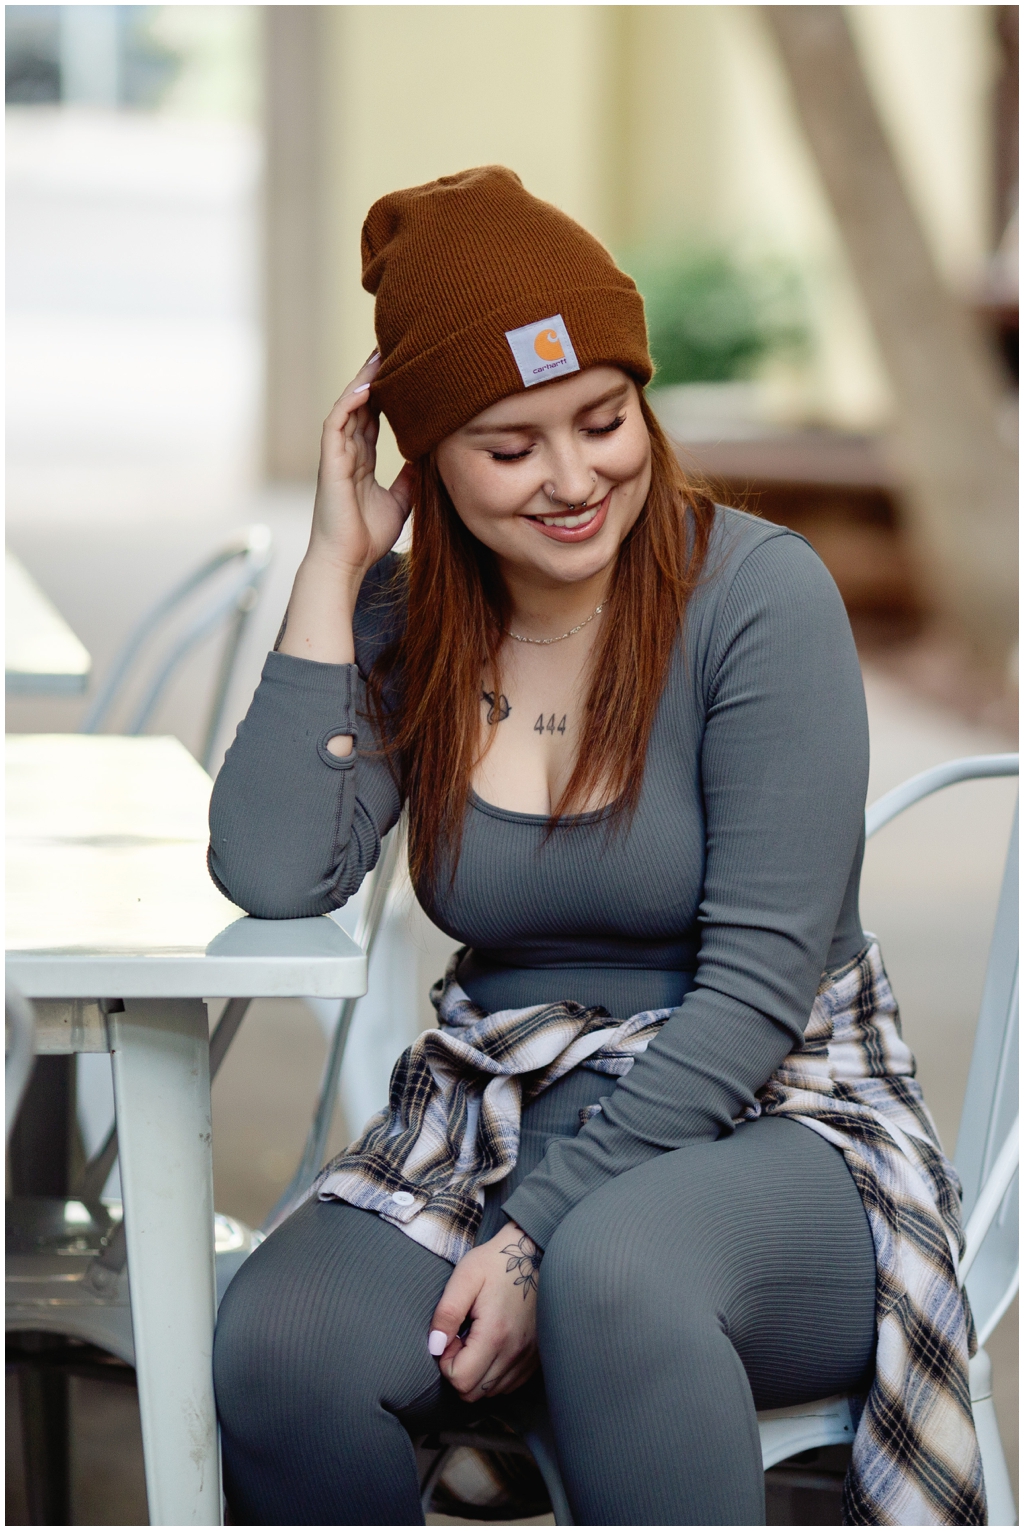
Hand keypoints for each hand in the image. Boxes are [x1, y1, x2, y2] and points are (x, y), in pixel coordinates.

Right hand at [308, 352, 414, 594]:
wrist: (347, 561)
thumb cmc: (368, 537)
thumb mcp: (400, 501)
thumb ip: (409, 478)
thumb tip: (426, 459)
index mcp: (360, 460)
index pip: (372, 417)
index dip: (386, 394)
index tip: (404, 372)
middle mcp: (346, 452)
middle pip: (360, 404)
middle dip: (375, 376)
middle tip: (393, 348)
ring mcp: (336, 455)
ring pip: (348, 406)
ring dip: (362, 379)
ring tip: (380, 354)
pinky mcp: (329, 462)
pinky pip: (336, 423)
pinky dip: (350, 402)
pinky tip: (367, 385)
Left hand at [428, 1222, 541, 1402]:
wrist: (535, 1252)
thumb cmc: (497, 1262)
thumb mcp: (465, 1277)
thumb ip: (446, 1313)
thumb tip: (434, 1347)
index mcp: (495, 1334)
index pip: (460, 1380)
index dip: (445, 1362)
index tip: (451, 1335)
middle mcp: (515, 1353)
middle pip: (474, 1393)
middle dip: (458, 1372)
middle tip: (460, 1339)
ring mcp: (528, 1358)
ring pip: (491, 1392)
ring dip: (476, 1374)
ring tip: (476, 1340)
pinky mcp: (536, 1358)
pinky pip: (508, 1385)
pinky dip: (493, 1374)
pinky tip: (491, 1347)